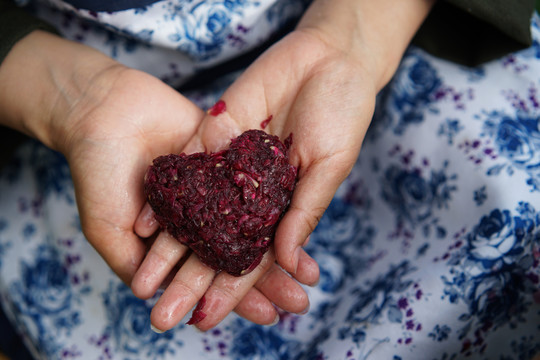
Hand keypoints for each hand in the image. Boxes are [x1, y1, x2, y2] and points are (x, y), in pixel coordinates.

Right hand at [0, 30, 313, 329]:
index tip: (268, 317)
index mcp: (174, 239)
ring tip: (310, 273)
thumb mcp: (107, 229)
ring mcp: (213, 187)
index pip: (211, 274)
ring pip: (254, 222)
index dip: (237, 298)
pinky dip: (278, 202)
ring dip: (282, 248)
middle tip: (299, 304)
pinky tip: (300, 221)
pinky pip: (255, 183)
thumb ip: (132, 263)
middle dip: (269, 281)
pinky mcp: (223, 156)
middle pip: (240, 253)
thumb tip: (154, 298)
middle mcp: (198, 215)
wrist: (102, 111)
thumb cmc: (96, 173)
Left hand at [131, 28, 372, 330]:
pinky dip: (165, 199)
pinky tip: (143, 228)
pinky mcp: (213, 135)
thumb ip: (305, 209)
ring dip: (170, 250)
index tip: (207, 317)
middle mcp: (251, 192)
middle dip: (191, 279)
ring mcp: (230, 166)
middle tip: (163, 315)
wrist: (327, 58)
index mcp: (283, 205)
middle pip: (216, 243)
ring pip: (195, 214)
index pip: (253, 255)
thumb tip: (286, 260)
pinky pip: (185, 170)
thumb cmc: (342, 113)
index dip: (231, 288)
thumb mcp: (330, 164)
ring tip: (144, 284)